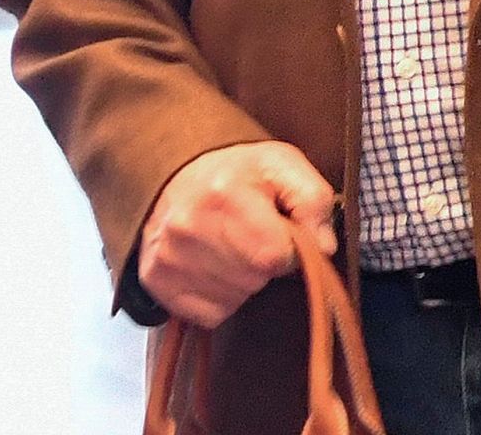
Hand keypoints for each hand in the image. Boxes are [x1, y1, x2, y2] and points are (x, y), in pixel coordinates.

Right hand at [136, 141, 335, 328]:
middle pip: (255, 278)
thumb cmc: (238, 172)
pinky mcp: (155, 280)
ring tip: (232, 247)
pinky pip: (210, 314)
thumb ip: (314, 201)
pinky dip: (221, 298)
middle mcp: (187, 228)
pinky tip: (215, 268)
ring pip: (235, 299)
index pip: (276, 255)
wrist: (176, 172)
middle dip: (266, 263)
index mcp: (225, 196)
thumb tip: (324, 247)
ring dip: (244, 281)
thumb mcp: (284, 166)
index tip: (280, 232)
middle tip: (254, 237)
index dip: (289, 248)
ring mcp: (167, 257)